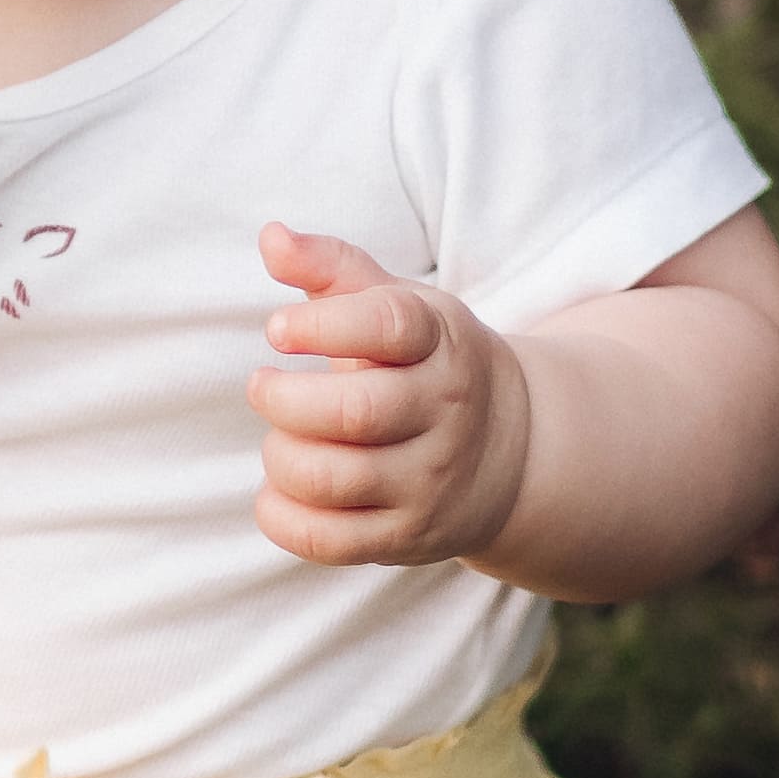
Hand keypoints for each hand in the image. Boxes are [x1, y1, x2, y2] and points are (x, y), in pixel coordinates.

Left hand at [246, 220, 532, 567]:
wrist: (516, 449)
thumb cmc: (425, 363)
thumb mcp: (397, 305)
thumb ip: (333, 268)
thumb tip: (270, 236)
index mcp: (439, 343)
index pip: (388, 326)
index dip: (322, 325)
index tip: (276, 329)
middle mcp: (443, 412)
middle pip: (353, 412)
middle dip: (284, 399)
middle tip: (262, 384)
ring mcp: (428, 481)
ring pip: (333, 478)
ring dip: (281, 456)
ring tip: (281, 437)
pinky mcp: (406, 536)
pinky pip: (328, 541)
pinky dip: (281, 516)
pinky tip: (276, 488)